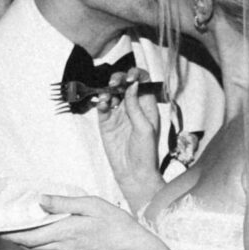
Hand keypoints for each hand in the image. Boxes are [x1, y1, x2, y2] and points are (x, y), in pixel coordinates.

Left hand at [7, 190, 155, 249]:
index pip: (27, 236)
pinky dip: (60, 241)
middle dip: (16, 236)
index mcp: (65, 232)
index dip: (8, 234)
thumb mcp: (93, 205)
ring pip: (47, 247)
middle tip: (3, 226)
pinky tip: (74, 232)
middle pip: (32, 244)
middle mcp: (64, 248)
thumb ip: (64, 203)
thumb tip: (40, 200)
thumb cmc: (118, 226)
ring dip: (39, 237)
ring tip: (36, 222)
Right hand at [97, 81, 162, 212]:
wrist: (134, 173)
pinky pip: (102, 107)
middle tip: (115, 82)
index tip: (130, 76)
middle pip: (124, 85)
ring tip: (107, 96)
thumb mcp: (145, 127)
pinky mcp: (107, 123)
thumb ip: (136, 106)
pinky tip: (103, 104)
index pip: (142, 83)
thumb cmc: (145, 153)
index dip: (136, 75)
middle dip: (119, 79)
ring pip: (112, 94)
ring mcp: (118, 115)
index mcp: (147, 106)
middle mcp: (132, 108)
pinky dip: (101, 103)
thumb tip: (132, 85)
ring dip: (108, 90)